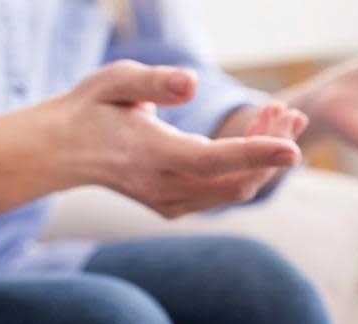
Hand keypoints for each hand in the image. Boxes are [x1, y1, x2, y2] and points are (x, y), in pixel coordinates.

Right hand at [50, 60, 302, 217]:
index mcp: (149, 156)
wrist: (64, 151)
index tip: (294, 149)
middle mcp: (164, 188)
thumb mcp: (114, 82)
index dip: (255, 155)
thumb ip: (153, 82)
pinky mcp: (180, 207)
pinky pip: (226, 191)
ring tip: (284, 117)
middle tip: (286, 111)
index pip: (212, 162)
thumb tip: (192, 84)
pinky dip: (252, 167)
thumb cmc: (93, 109)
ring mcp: (172, 204)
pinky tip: (268, 136)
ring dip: (266, 157)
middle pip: (236, 180)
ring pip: (237, 189)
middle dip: (270, 147)